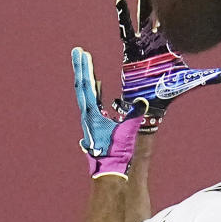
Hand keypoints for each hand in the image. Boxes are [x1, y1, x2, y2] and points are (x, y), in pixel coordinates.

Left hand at [72, 46, 147, 178]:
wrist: (108, 170)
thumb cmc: (116, 152)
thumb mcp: (127, 131)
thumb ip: (134, 115)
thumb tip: (143, 100)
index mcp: (91, 114)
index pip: (86, 86)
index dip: (85, 68)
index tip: (82, 53)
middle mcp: (87, 114)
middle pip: (82, 85)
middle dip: (81, 67)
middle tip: (77, 51)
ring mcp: (89, 119)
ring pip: (86, 93)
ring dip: (86, 76)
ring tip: (86, 62)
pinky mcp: (95, 123)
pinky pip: (93, 101)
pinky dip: (94, 90)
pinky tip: (98, 84)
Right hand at [112, 0, 220, 132]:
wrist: (152, 102)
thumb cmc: (170, 90)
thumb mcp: (192, 81)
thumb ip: (210, 76)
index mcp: (171, 43)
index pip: (175, 21)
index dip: (178, 7)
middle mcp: (156, 39)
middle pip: (157, 13)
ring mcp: (143, 43)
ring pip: (143, 17)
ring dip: (143, 0)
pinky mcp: (131, 50)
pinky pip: (126, 30)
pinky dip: (123, 16)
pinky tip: (121, 2)